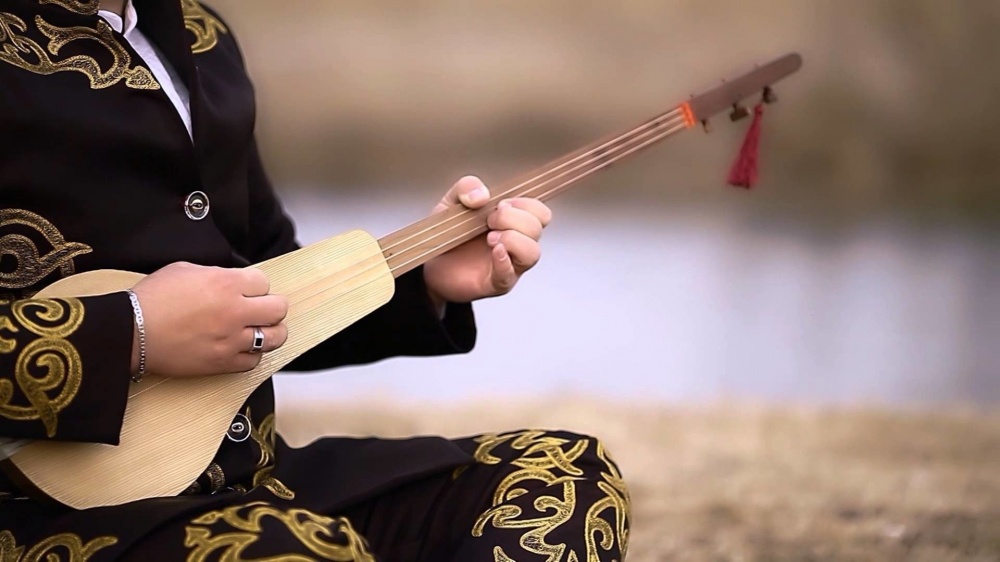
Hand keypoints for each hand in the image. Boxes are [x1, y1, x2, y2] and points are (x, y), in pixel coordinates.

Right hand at [130, 262, 288, 376]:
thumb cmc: (152, 299)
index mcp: (225, 284)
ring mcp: (231, 340)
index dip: (256, 285)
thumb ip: (216, 274)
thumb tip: (233, 281)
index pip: (264, 282)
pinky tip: (241, 347)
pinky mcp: (222, 363)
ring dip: (270, 332)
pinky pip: (253, 361)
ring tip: (259, 329)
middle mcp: (234, 312)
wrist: (130, 332)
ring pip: (275, 338)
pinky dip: (251, 354)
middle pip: (279, 309)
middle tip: (262, 309)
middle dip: (272, 306)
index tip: (248, 290)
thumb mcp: (185, 270)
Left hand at [423, 176, 551, 304]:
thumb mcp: (453, 201)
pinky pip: (509, 275)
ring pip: (532, 253)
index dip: (526, 204)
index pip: (540, 212)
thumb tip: (482, 195)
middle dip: (512, 218)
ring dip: (513, 239)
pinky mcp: (496, 283)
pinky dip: (503, 261)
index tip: (500, 204)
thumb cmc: (449, 234)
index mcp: (513, 222)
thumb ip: (466, 187)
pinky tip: (494, 251)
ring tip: (489, 238)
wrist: (431, 263)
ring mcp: (510, 264)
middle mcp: (517, 243)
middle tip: (489, 221)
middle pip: (537, 228)